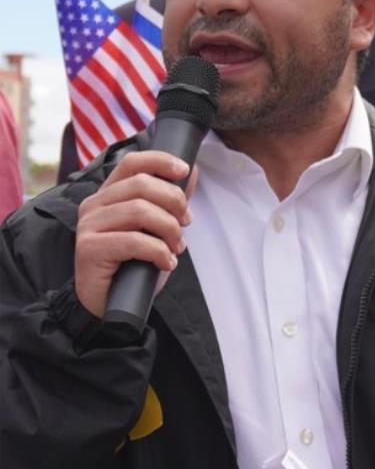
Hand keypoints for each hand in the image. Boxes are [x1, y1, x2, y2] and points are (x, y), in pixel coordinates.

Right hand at [75, 151, 197, 317]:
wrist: (107, 307)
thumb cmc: (132, 267)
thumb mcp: (156, 230)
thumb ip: (169, 202)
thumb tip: (192, 172)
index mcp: (108, 194)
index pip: (132, 163)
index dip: (160, 161)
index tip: (184, 171)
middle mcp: (94, 205)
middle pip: (140, 184)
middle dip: (173, 200)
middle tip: (186, 222)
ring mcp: (89, 226)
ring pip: (139, 210)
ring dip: (168, 228)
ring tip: (176, 246)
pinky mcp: (89, 249)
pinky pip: (133, 241)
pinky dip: (158, 251)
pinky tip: (166, 263)